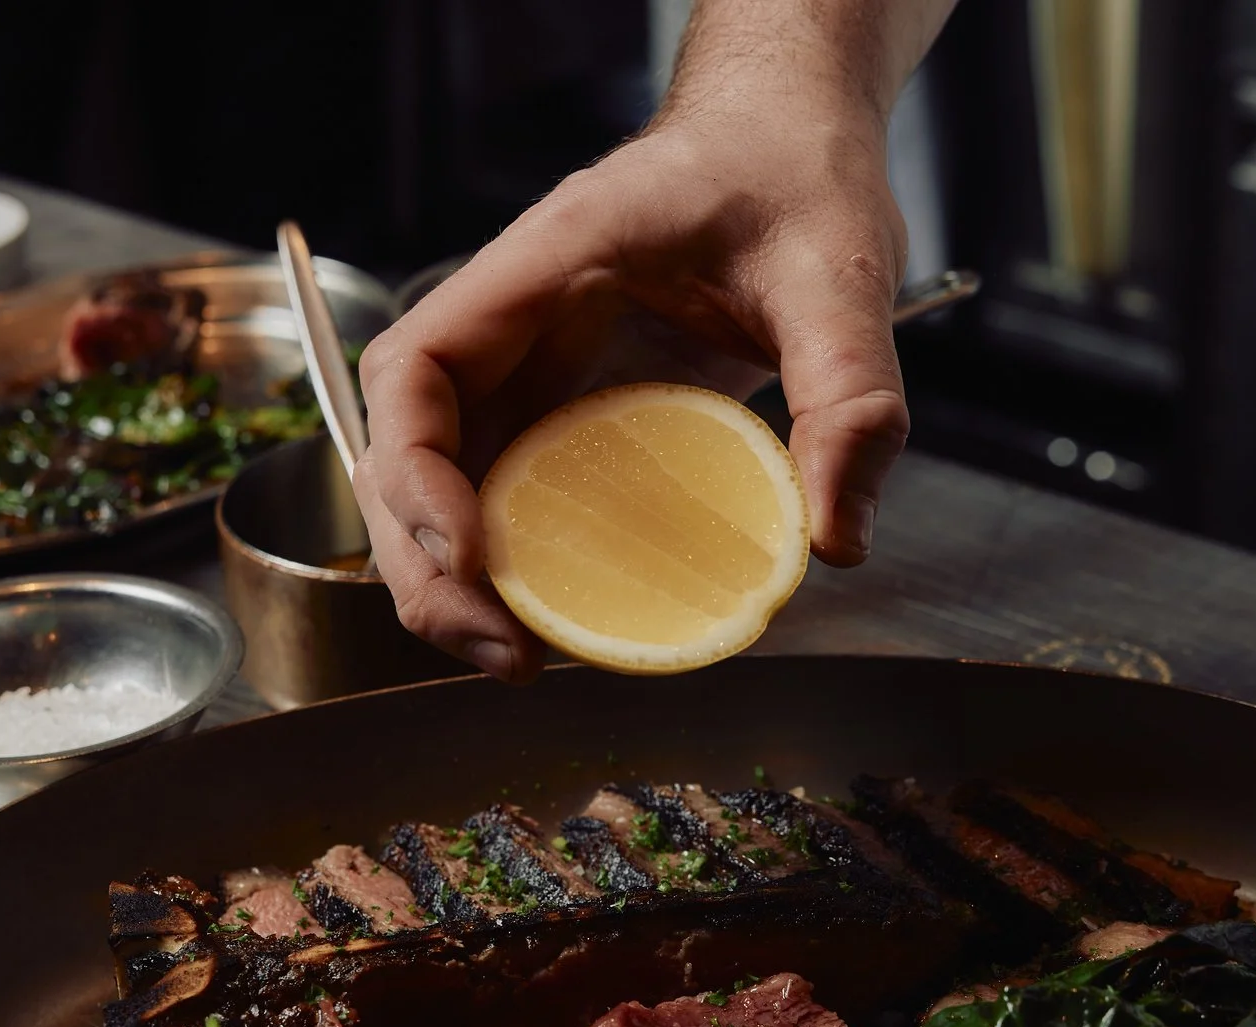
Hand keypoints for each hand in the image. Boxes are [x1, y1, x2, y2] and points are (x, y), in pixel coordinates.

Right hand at [352, 90, 913, 682]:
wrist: (795, 139)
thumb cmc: (795, 172)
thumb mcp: (841, 274)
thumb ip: (849, 397)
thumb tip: (836, 540)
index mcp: (548, 262)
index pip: (416, 367)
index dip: (417, 471)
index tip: (473, 552)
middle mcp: (516, 322)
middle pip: (405, 451)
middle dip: (425, 563)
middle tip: (503, 652)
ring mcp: (534, 369)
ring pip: (443, 486)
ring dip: (456, 582)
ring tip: (518, 658)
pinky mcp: (569, 410)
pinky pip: (510, 495)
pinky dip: (513, 567)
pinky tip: (554, 623)